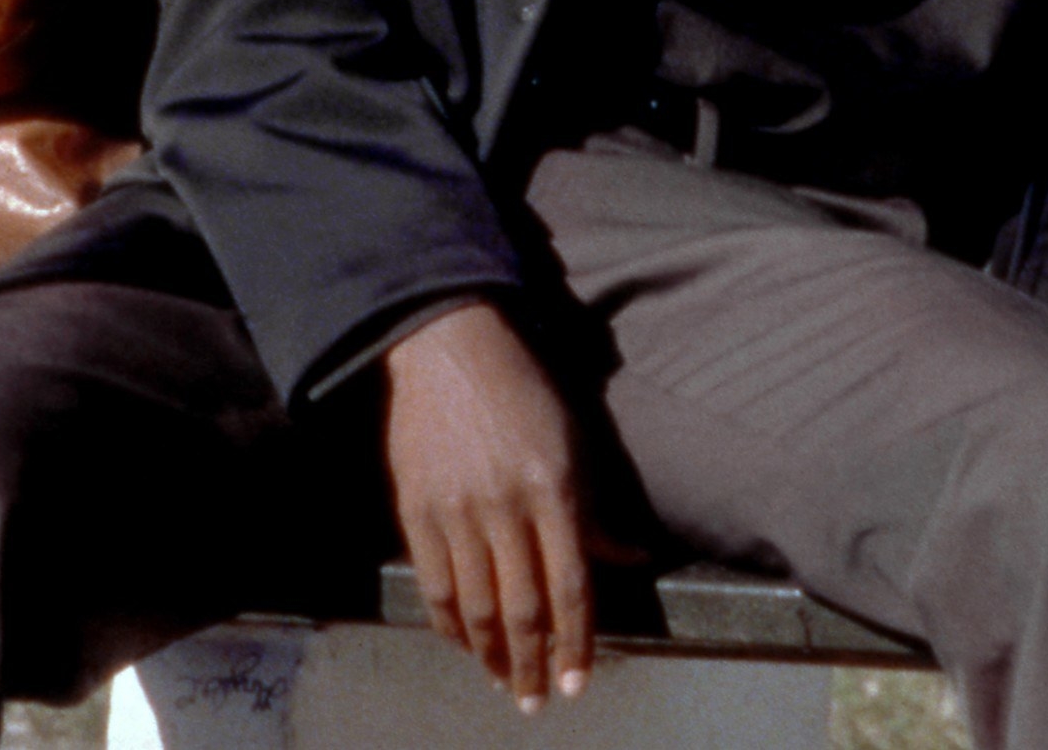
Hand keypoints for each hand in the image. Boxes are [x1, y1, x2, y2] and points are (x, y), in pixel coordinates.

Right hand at [382, 300, 593, 712]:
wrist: (448, 346)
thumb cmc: (523, 389)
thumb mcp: (574, 441)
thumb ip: (595, 510)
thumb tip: (631, 559)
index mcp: (554, 488)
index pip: (571, 587)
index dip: (576, 644)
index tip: (578, 683)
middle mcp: (505, 505)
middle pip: (521, 608)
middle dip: (533, 664)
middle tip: (537, 701)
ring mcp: (456, 509)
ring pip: (475, 606)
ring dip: (491, 655)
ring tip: (504, 682)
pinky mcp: (416, 508)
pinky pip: (434, 583)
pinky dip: (449, 623)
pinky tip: (463, 642)